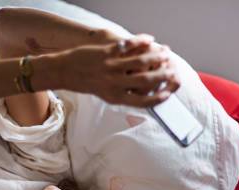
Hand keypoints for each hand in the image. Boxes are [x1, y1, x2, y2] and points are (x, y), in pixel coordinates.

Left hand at [59, 34, 180, 107]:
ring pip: (141, 61)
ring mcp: (111, 66)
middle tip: (173, 69)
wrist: (64, 71)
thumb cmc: (87, 83)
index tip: (169, 92)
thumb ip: (124, 94)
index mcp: (115, 97)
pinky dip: (142, 41)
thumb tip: (147, 92)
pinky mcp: (106, 52)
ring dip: (157, 55)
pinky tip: (150, 39)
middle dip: (164, 74)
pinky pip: (129, 45)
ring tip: (166, 52)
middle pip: (146, 80)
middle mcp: (114, 83)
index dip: (159, 98)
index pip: (143, 101)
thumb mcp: (105, 94)